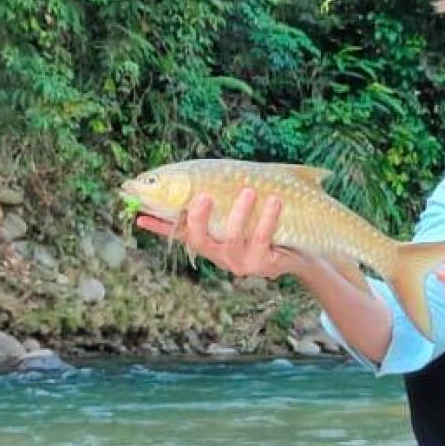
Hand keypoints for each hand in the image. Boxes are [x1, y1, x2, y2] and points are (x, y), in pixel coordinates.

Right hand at [135, 188, 307, 278]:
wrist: (300, 251)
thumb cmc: (263, 227)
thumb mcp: (239, 215)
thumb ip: (216, 203)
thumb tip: (188, 181)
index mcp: (210, 242)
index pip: (179, 232)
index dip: (159, 226)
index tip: (143, 213)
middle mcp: (220, 255)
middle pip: (199, 240)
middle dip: (199, 218)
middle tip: (204, 196)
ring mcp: (241, 262)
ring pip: (233, 238)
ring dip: (240, 212)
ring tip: (250, 190)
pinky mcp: (263, 264)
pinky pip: (263, 238)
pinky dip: (268, 218)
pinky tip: (274, 200)